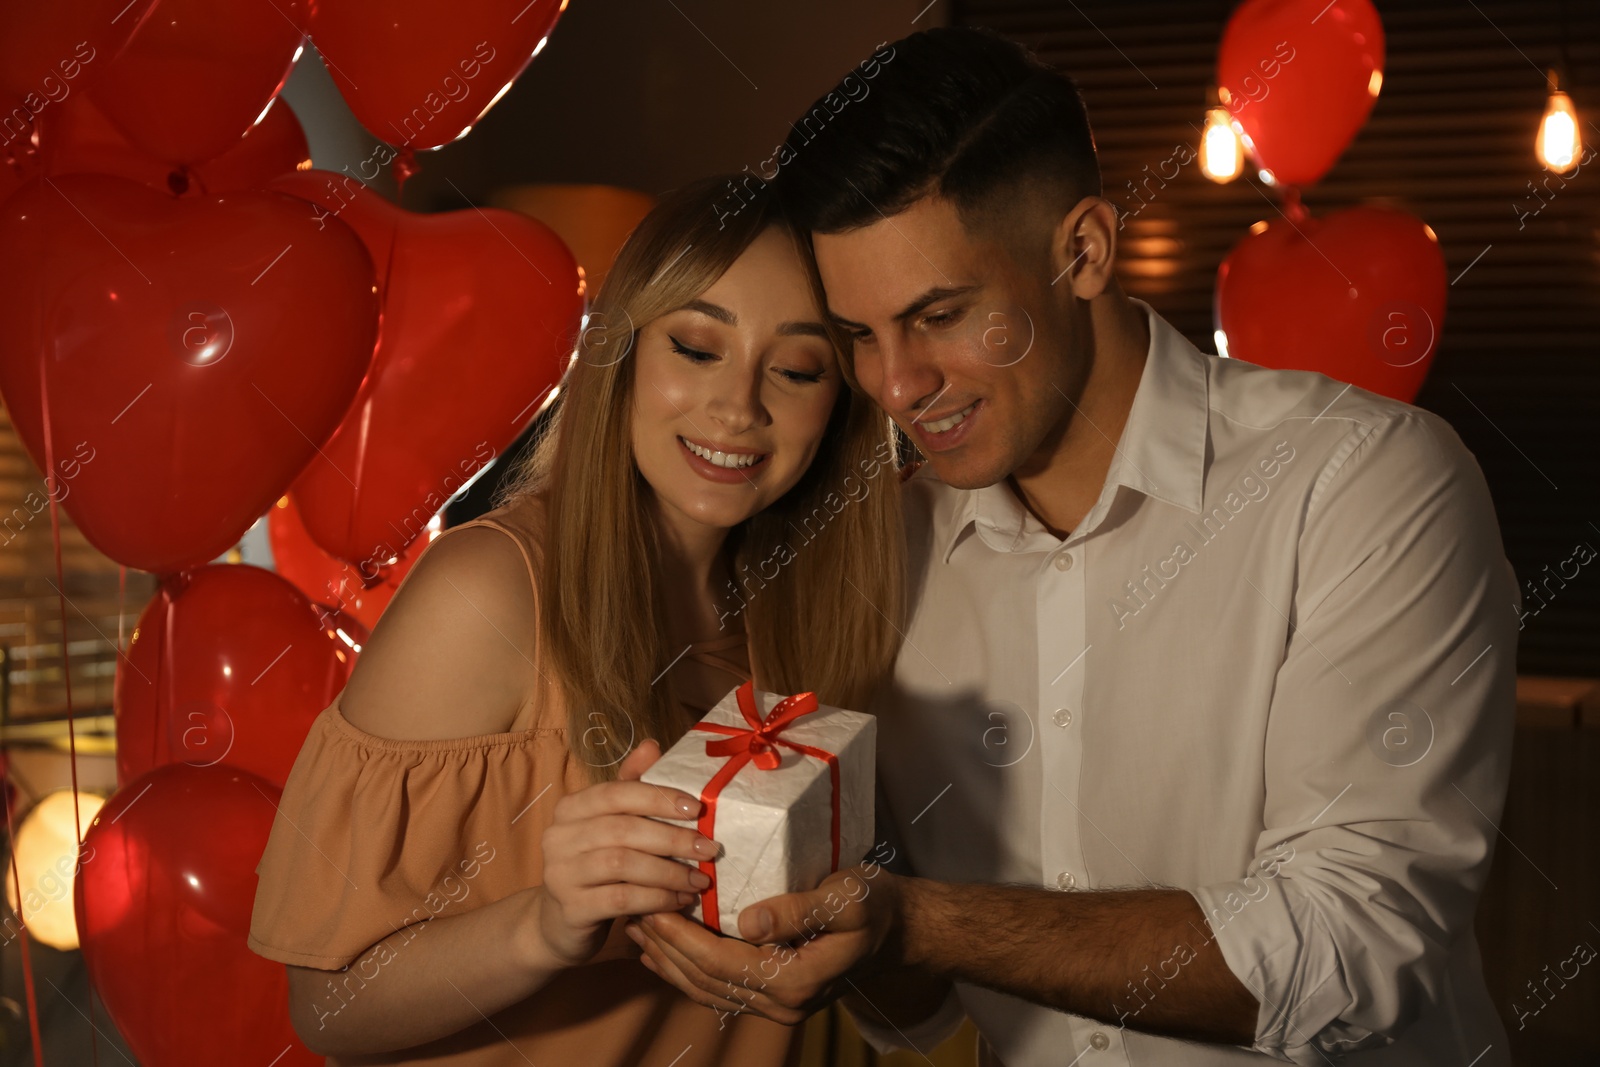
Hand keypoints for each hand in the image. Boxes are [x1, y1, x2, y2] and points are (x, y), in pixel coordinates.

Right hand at [535, 740, 719, 967]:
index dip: (658, 797)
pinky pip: (622, 900)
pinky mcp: (571, 910)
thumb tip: (652, 746)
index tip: (697, 808)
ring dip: (670, 871)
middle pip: (623, 829)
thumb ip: (631, 788)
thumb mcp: (611, 825)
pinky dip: (658, 898)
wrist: (561, 922)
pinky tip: (680, 900)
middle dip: (673, 838)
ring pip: (623, 865)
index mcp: (571, 808)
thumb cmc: (596, 866)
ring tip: (700, 879)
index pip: (616, 793)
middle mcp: (558, 837)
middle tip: (709, 848)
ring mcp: (560, 874)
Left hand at [625, 863, 902, 1024]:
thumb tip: (750, 920)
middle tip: (633, 911)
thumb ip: (801, 909)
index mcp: (794, 980)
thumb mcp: (847, 897)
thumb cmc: (876, 904)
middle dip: (665, 947)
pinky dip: (688, 971)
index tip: (652, 906)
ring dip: (669, 961)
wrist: (902, 931)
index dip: (680, 937)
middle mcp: (782, 1004)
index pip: (719, 962)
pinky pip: (720, 989)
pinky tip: (666, 950)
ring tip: (638, 929)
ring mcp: (778, 1006)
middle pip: (705, 981)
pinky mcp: (775, 996)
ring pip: (707, 991)